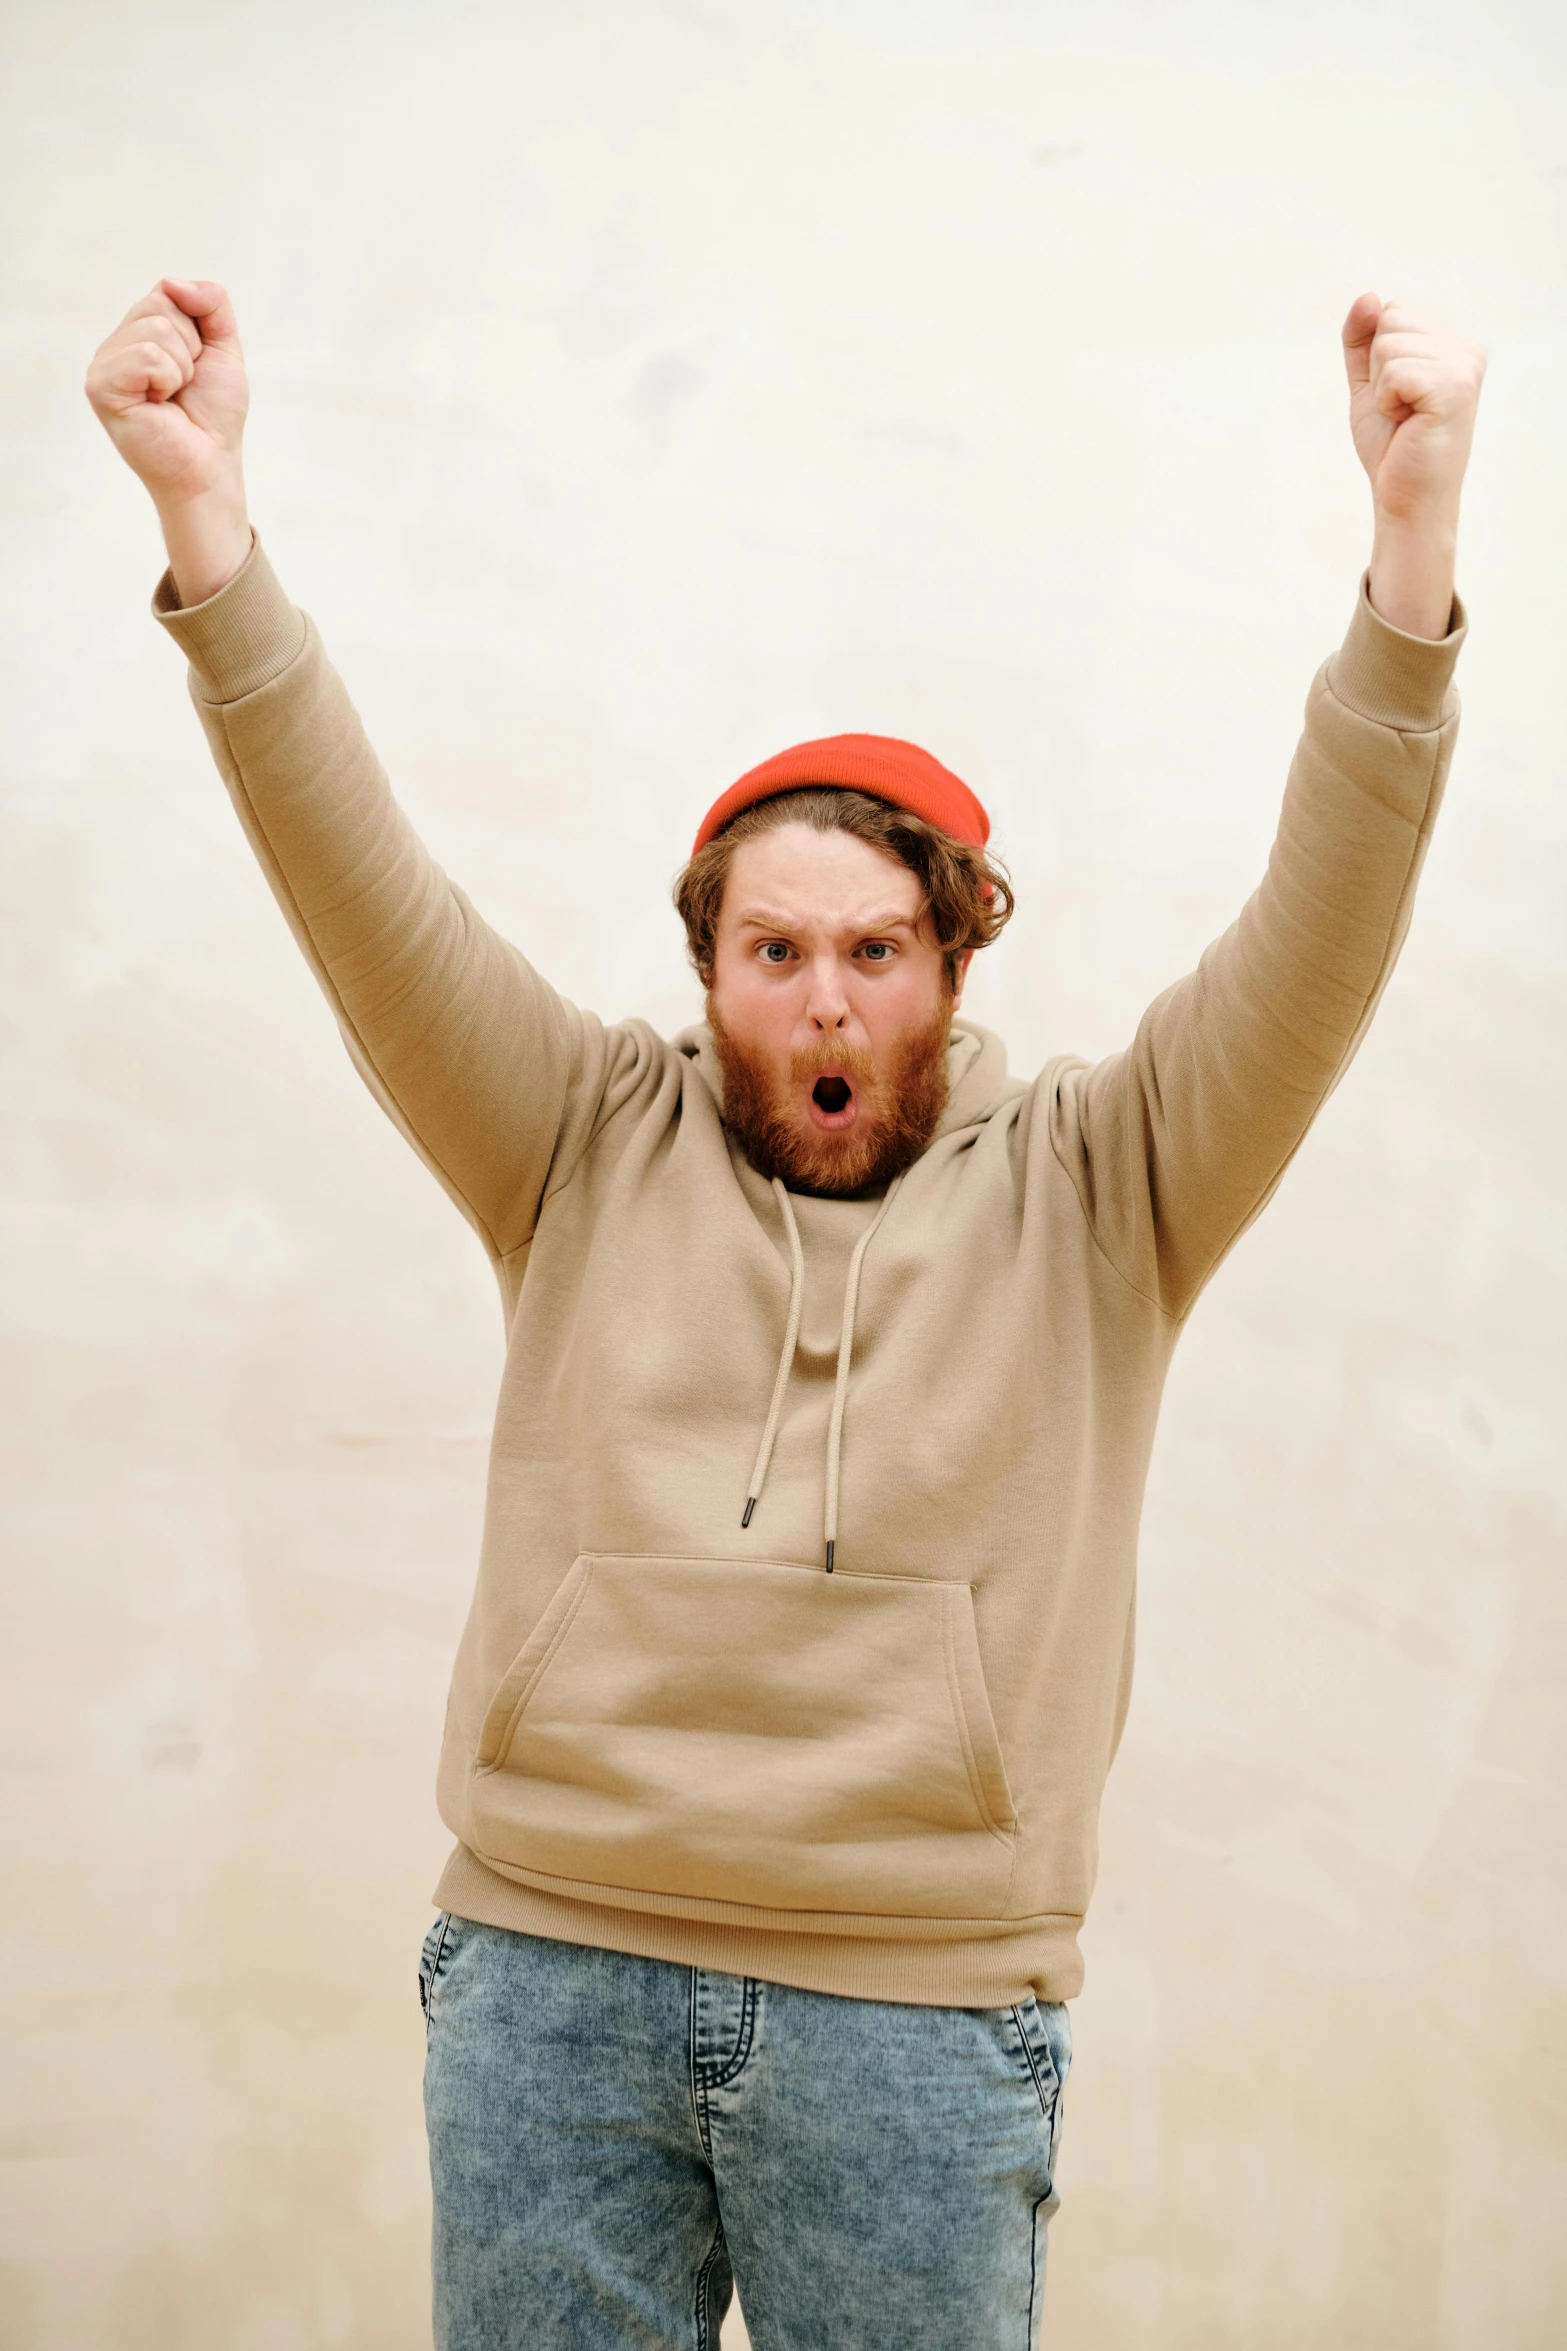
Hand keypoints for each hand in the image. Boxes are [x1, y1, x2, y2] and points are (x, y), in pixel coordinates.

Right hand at [85, 278, 252, 603]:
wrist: (211, 464)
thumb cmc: (212, 414)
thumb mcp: (223, 348)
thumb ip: (212, 303)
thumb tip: (174, 281)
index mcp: (138, 333)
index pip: (168, 292)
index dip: (197, 329)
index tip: (196, 366)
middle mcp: (116, 345)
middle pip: (161, 306)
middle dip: (191, 348)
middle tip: (183, 387)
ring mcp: (104, 364)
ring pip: (155, 330)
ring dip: (182, 368)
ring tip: (171, 398)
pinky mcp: (101, 386)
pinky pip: (147, 355)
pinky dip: (168, 379)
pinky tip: (159, 405)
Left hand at [1341, 293, 1485, 638]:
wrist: (1403, 499)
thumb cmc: (1391, 446)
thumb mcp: (1368, 383)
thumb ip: (1363, 339)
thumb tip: (1369, 296)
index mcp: (1451, 345)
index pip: (1391, 312)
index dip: (1376, 358)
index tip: (1395, 396)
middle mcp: (1465, 350)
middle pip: (1389, 321)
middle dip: (1377, 371)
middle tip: (1399, 411)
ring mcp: (1463, 367)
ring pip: (1389, 345)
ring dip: (1382, 389)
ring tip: (1405, 418)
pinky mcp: (1454, 387)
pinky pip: (1394, 371)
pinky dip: (1387, 400)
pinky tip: (1408, 422)